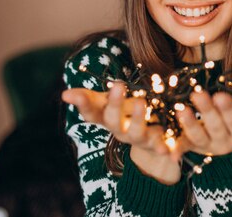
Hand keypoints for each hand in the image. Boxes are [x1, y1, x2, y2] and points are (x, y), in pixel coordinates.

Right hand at [62, 82, 186, 184]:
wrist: (152, 145)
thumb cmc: (126, 116)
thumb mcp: (109, 104)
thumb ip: (89, 97)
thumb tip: (64, 94)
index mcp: (108, 119)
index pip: (91, 113)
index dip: (83, 105)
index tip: (71, 94)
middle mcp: (121, 131)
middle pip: (113, 121)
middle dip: (114, 105)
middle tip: (117, 86)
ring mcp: (140, 139)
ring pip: (137, 133)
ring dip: (138, 119)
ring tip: (141, 103)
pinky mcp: (160, 145)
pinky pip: (163, 146)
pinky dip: (165, 146)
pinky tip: (167, 146)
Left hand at [175, 91, 231, 156]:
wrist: (231, 137)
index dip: (228, 110)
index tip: (220, 96)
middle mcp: (225, 144)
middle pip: (216, 128)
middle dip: (207, 111)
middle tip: (198, 95)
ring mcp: (208, 146)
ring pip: (198, 137)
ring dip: (189, 124)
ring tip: (181, 110)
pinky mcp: (193, 146)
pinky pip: (184, 146)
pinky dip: (177, 148)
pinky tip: (170, 147)